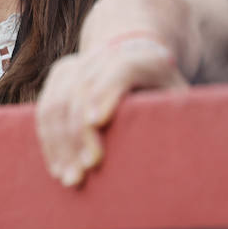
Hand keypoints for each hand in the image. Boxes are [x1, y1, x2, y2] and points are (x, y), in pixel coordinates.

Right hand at [34, 35, 186, 186]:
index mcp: (139, 58)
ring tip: (68, 177)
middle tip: (85, 170)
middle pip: (81, 91)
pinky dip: (48, 140)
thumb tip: (183, 154)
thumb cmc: (165, 89)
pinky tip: (56, 166)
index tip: (96, 122)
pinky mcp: (59, 76)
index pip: (118, 72)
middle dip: (78, 133)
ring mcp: (76, 64)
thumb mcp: (179, 98)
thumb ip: (178, 116)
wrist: (136, 51)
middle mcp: (102, 56)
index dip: (105, 94)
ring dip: (59, 143)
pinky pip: (44, 109)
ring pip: (57, 102)